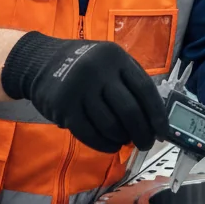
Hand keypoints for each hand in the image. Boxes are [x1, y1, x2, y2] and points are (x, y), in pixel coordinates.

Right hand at [1, 33, 167, 153]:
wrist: (40, 61)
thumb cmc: (84, 64)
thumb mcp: (110, 61)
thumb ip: (130, 82)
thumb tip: (154, 117)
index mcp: (116, 58)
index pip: (145, 89)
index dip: (158, 115)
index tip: (163, 132)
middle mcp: (99, 71)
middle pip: (130, 111)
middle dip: (142, 133)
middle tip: (146, 143)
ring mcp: (80, 89)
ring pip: (111, 125)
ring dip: (122, 139)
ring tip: (125, 140)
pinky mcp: (64, 108)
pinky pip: (90, 134)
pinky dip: (105, 145)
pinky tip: (111, 145)